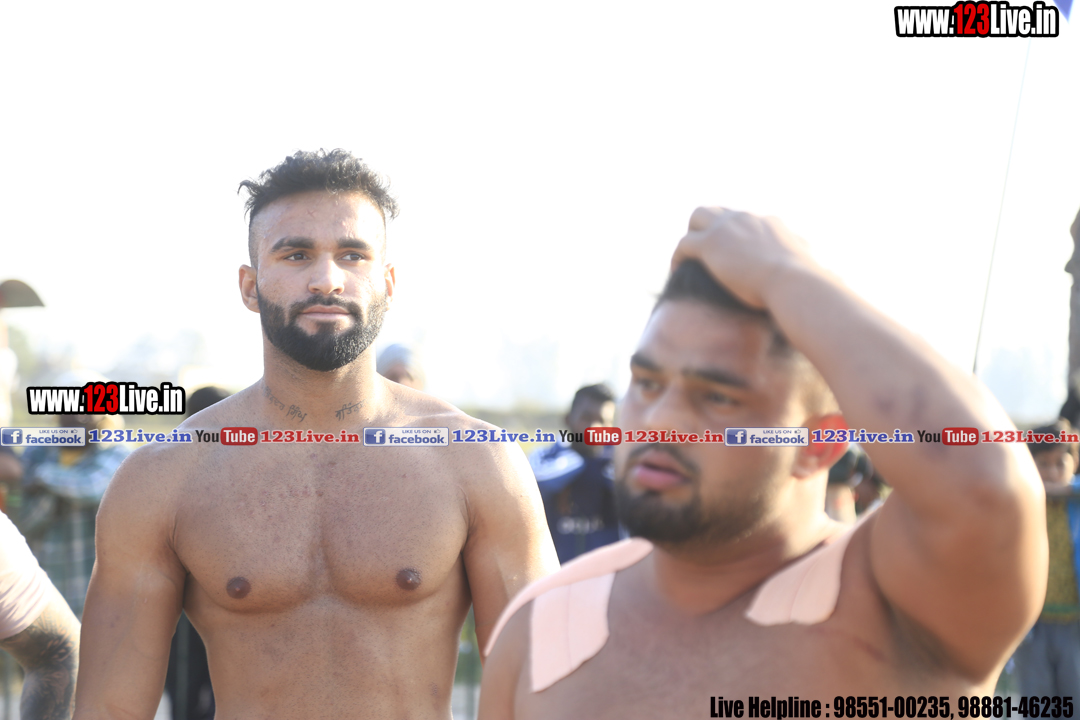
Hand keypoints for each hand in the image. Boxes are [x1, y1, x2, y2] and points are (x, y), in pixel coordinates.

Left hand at [670, 207, 816, 309]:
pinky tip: (677, 271)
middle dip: (709, 226)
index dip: (736, 234)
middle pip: (720, 210)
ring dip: (691, 235)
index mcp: (772, 224)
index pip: (748, 220)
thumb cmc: (809, 287)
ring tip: (685, 259)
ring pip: (697, 216)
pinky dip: (678, 256)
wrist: (795, 284)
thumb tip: (838, 284)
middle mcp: (749, 219)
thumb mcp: (819, 275)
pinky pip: (684, 243)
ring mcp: (728, 228)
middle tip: (704, 252)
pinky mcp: (710, 244)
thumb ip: (823, 275)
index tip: (732, 253)